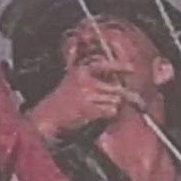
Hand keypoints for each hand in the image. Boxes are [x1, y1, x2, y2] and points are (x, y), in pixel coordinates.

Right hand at [26, 43, 144, 142]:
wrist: (49, 115)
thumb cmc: (65, 98)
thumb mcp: (74, 79)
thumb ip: (94, 76)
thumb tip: (119, 79)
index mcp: (81, 71)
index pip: (105, 65)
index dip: (120, 66)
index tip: (132, 69)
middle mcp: (85, 81)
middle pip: (116, 87)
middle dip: (119, 95)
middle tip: (119, 99)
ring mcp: (87, 95)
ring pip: (115, 100)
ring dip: (112, 105)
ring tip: (98, 106)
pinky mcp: (89, 109)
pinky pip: (110, 110)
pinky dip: (108, 113)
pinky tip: (97, 113)